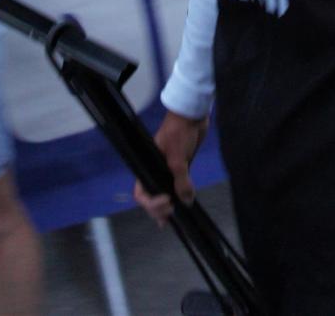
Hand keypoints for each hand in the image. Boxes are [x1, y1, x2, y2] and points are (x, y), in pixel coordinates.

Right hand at [134, 110, 208, 227]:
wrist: (192, 115)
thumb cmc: (179, 133)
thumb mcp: (178, 158)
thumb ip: (182, 181)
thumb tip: (186, 201)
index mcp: (148, 166)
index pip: (142, 191)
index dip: (151, 202)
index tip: (167, 201)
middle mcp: (155, 169)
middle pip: (150, 196)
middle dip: (157, 209)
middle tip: (170, 213)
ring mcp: (168, 169)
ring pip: (163, 193)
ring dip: (166, 207)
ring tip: (172, 218)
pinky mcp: (182, 167)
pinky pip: (177, 187)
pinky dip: (179, 197)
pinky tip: (183, 206)